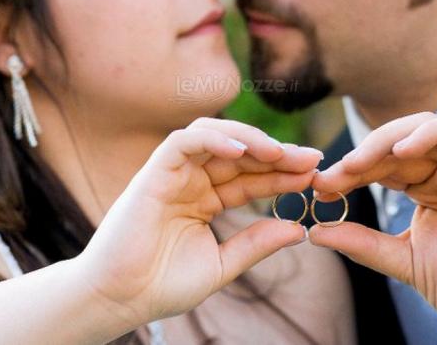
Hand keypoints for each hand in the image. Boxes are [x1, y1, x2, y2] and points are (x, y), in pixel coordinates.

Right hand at [75, 118, 321, 328]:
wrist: (121, 299)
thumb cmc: (163, 285)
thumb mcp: (222, 264)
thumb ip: (256, 244)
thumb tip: (298, 229)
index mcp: (206, 200)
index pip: (250, 178)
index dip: (282, 174)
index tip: (315, 175)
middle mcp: (191, 181)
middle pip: (239, 154)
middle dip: (276, 154)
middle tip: (311, 159)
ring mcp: (173, 174)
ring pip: (215, 137)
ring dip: (250, 140)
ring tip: (282, 153)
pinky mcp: (153, 172)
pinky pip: (184, 141)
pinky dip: (213, 138)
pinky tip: (243, 150)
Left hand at [309, 112, 436, 344]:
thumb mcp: (404, 260)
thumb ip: (363, 244)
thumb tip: (316, 232)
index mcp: (426, 185)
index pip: (382, 162)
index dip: (350, 169)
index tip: (321, 185)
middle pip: (399, 140)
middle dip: (362, 154)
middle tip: (333, 175)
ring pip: (428, 126)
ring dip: (388, 138)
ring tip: (359, 162)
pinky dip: (433, 132)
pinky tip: (402, 150)